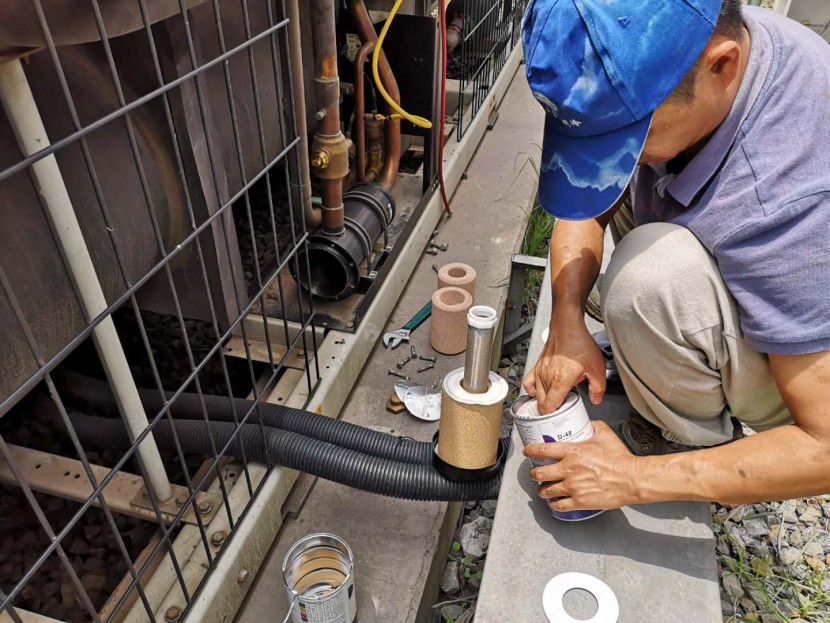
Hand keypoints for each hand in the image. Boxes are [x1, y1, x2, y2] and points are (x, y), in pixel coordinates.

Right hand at [522, 319, 605, 412]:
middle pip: (542, 403)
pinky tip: (540, 391)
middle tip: (562, 411)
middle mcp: (547, 378)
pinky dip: (532, 390)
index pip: (549, 406)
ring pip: (536, 395)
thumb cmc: (579, 343)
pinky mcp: (537, 366)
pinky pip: (528, 383)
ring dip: (544, 400)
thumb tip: (596, 400)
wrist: (567, 327)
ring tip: (556, 400)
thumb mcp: (596, 367)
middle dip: (550, 410)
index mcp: (560, 381)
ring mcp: (540, 372)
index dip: (554, 416)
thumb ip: (598, 387)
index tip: (560, 418)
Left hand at [523, 421, 640, 511]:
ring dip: (542, 490)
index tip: (527, 451)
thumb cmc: (620, 458)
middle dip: (534, 474)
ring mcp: (573, 486)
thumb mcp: (605, 434)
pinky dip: (554, 504)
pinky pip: (559, 505)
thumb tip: (586, 423)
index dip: (530, 450)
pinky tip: (554, 502)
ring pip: (546, 490)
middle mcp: (568, 469)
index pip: (542, 449)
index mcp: (572, 451)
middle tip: (534, 473)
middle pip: (539, 473)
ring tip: (542, 490)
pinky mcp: (580, 501)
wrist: (632, 478)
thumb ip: (592, 426)